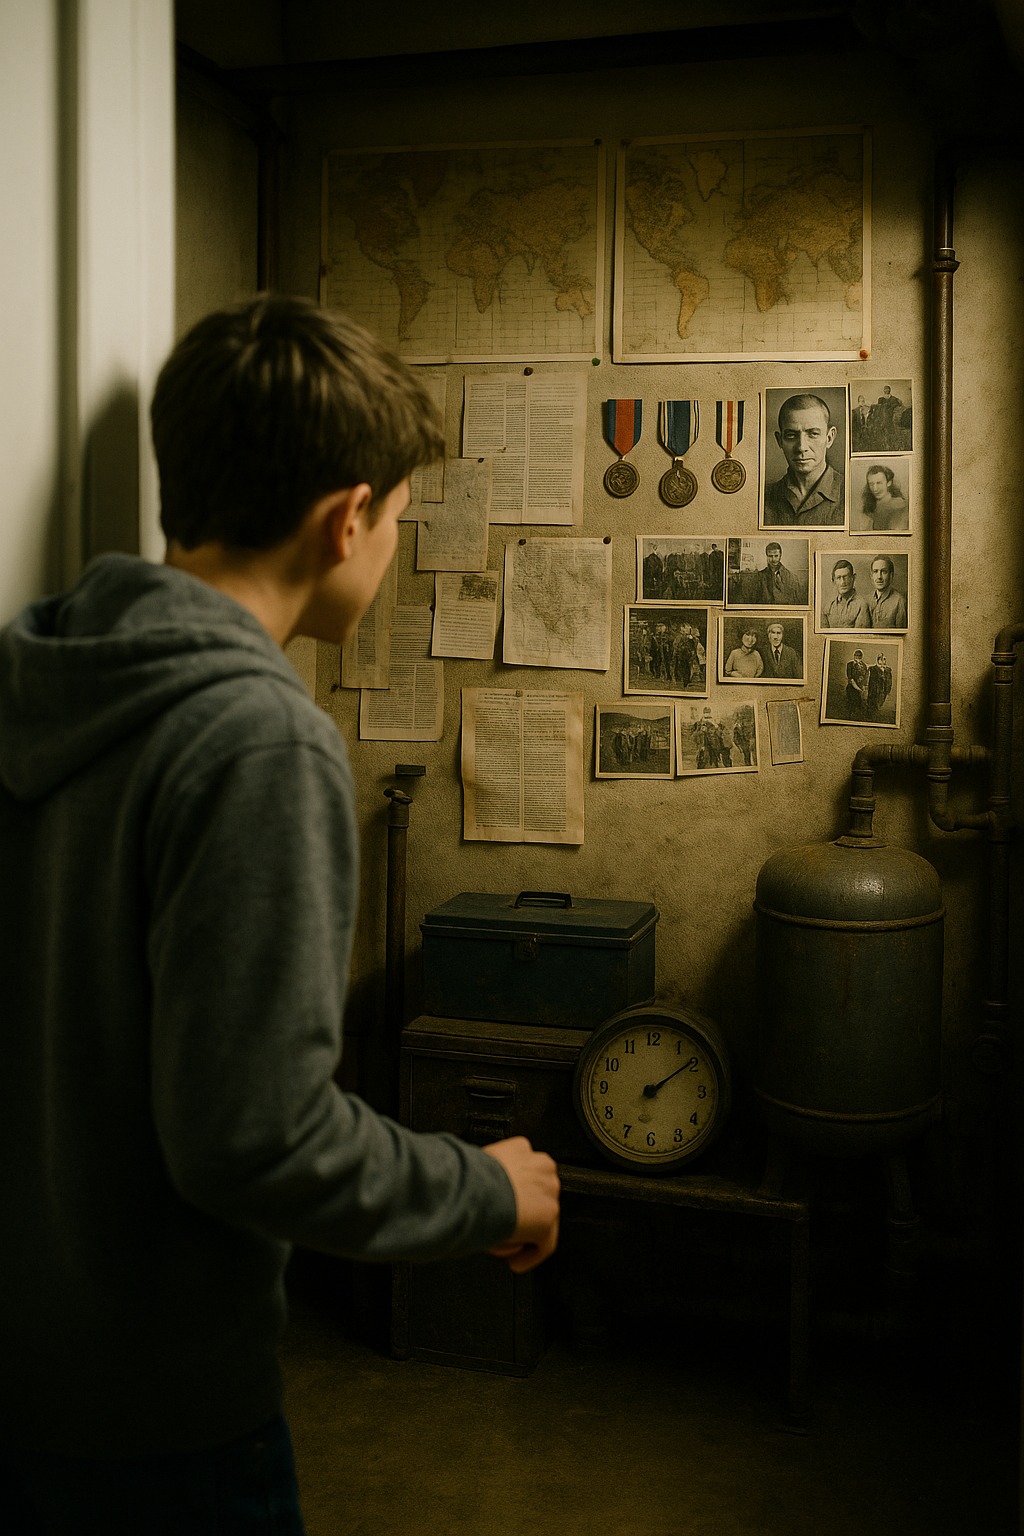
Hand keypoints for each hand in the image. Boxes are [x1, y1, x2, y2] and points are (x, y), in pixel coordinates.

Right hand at [482, 1136, 559, 1273]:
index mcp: (521, 1148)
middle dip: (521, 1214)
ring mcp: (548, 1192)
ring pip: (540, 1219)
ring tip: (502, 1244)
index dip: (514, 1193)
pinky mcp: (548, 1217)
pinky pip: (545, 1245)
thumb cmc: (467, 1179)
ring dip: (523, 1235)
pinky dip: (528, 1256)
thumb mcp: (478, 1162)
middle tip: (501, 1227)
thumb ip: (488, 1171)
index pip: (525, 1172)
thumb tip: (475, 1185)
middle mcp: (541, 1167)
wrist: (475, 1190)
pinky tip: (514, 1263)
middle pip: (536, 1195)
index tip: (502, 1205)